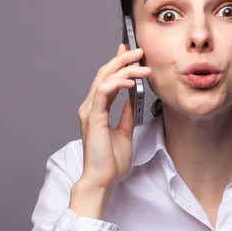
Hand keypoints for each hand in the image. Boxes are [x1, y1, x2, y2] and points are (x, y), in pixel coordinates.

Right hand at [76, 43, 150, 189]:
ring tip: (142, 65)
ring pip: (104, 78)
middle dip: (122, 59)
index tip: (129, 51)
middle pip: (104, 73)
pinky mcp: (93, 117)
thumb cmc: (110, 161)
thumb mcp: (125, 131)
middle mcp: (90, 107)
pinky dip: (117, 83)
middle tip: (139, 51)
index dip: (117, 62)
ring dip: (124, 68)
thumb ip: (127, 113)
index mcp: (96, 110)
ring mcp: (90, 111)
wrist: (102, 180)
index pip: (106, 79)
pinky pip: (103, 92)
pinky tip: (131, 81)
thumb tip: (134, 98)